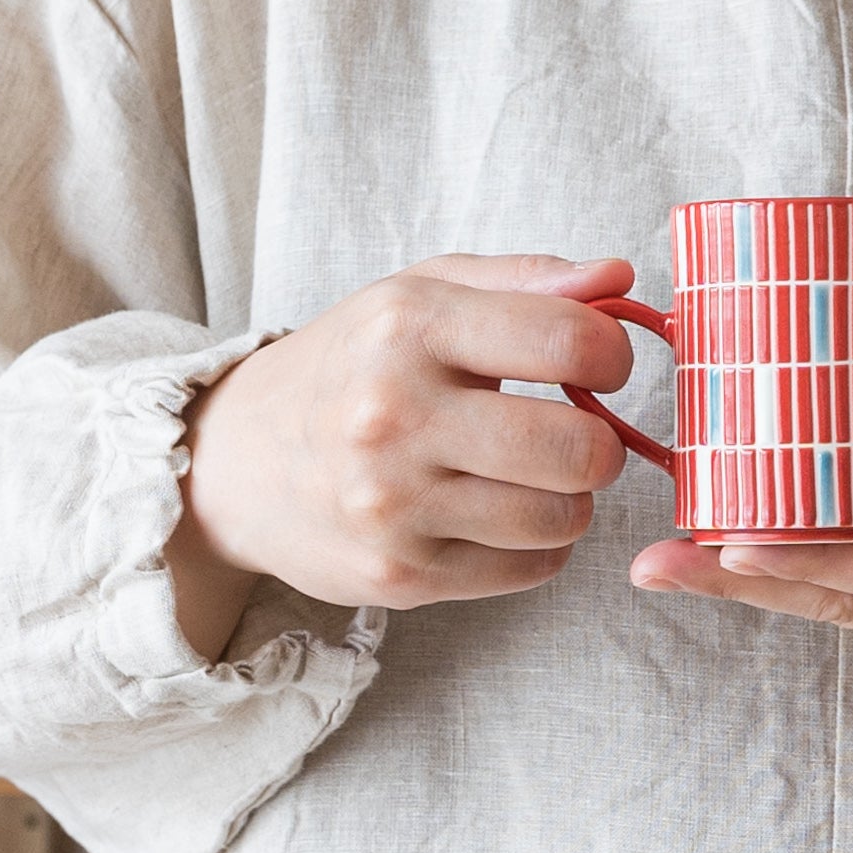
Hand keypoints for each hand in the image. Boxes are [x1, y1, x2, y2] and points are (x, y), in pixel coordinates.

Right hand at [166, 253, 636, 656]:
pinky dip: (535, 547)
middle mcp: (395, 415)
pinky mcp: (401, 575)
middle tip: (575, 436)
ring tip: (531, 479)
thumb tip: (620, 277)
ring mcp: (394, 504)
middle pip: (580, 450)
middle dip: (601, 446)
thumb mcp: (418, 296)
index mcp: (407, 327)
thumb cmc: (349, 368)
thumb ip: (525, 281)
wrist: (232, 463)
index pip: (569, 340)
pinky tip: (496, 517)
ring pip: (563, 519)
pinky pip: (532, 569)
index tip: (599, 365)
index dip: (611, 355)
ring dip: (568, 501)